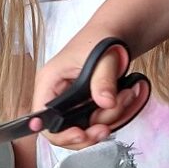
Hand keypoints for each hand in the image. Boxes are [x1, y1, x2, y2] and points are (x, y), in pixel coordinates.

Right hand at [30, 40, 147, 149]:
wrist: (115, 34)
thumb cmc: (101, 38)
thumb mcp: (103, 57)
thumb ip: (103, 80)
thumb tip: (106, 103)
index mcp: (49, 81)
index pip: (42, 120)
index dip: (60, 134)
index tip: (81, 134)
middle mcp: (56, 95)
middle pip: (65, 131)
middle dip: (90, 131)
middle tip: (108, 125)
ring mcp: (72, 102)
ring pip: (86, 128)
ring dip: (109, 119)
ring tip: (126, 96)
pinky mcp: (85, 106)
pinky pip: (97, 122)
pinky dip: (114, 116)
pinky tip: (125, 100)